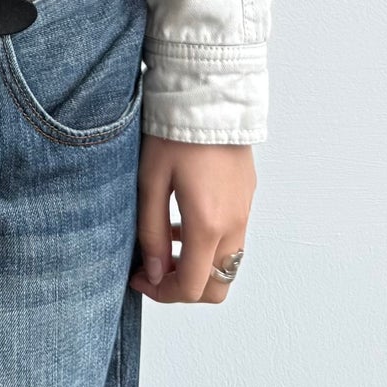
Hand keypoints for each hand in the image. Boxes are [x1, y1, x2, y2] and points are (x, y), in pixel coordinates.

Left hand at [130, 137, 255, 303]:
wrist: (209, 94)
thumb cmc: (175, 132)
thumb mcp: (151, 181)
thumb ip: (152, 232)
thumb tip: (155, 273)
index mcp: (209, 224)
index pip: (192, 287)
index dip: (163, 293)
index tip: (140, 278)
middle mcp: (234, 225)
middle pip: (217, 287)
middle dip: (184, 288)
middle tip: (154, 269)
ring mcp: (245, 212)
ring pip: (227, 265)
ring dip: (198, 267)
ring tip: (165, 242)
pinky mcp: (247, 198)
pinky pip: (233, 240)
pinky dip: (210, 246)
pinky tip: (184, 222)